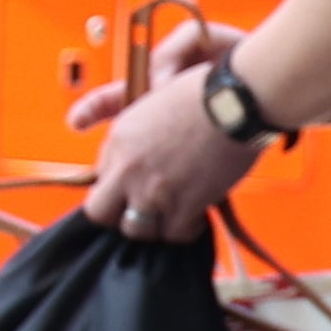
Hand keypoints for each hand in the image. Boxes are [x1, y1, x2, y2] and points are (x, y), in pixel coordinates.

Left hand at [74, 19, 260, 243]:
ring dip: (153, 225)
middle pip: (101, 214)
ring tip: (171, 214)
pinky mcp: (185, 205)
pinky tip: (194, 216)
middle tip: (142, 211)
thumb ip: (135, 142)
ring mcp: (154, 190)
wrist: (233, 102)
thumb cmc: (200, 96)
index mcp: (118, 140)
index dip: (115, 190)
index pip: (98, 181)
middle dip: (119, 216)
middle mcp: (129, 168)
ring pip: (136, 230)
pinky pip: (174, 234)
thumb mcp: (151, 109)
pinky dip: (185, 229)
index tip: (130, 191)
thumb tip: (134, 167)